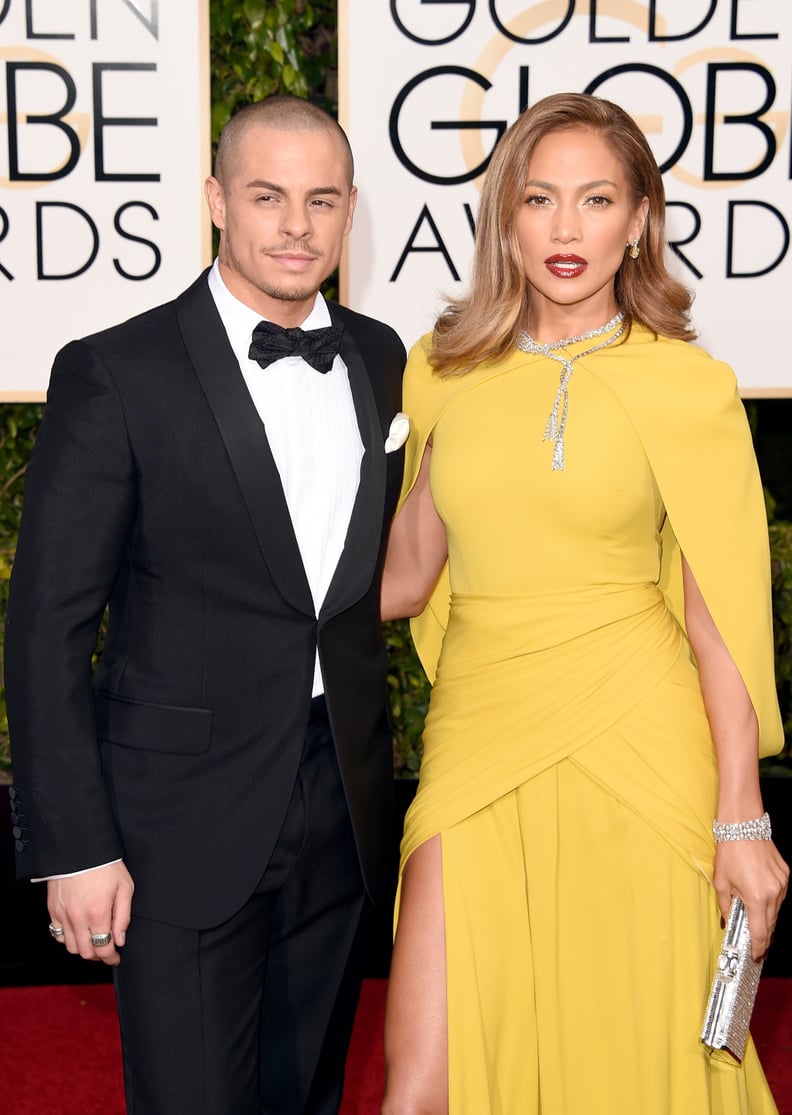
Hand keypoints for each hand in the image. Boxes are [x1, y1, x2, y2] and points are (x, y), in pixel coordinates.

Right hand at [47, 862, 134, 965]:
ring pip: (70, 947)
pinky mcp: (53, 909)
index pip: (103, 949)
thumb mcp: (125, 887)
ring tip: (93, 942)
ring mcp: (63, 915)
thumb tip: (119, 940)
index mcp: (98, 913)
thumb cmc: (105, 865)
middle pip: (85, 952)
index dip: (111, 958)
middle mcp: (78, 918)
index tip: (116, 957)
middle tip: (106, 951)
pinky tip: (78, 932)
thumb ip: (123, 916)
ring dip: (83, 949)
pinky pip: (58, 934)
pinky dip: (67, 939)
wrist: (80, 848)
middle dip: (98, 956)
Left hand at [713, 840, 788, 958]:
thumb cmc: (730, 851)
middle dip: (763, 936)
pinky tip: (761, 898)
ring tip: (756, 921)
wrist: (743, 827)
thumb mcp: (721, 882)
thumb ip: (724, 905)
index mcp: (756, 897)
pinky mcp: (785, 875)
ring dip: (766, 917)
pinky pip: (779, 895)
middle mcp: (773, 892)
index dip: (758, 947)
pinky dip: (770, 900)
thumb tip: (726, 921)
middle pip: (770, 923)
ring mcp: (782, 883)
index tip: (756, 955)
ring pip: (776, 910)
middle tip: (756, 945)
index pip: (760, 931)